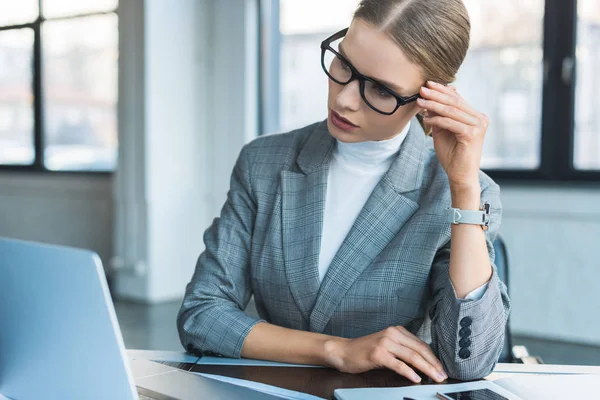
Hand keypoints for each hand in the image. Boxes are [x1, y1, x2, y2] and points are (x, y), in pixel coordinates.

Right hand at [325, 326, 447, 382]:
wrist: (344, 351)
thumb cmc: (365, 351)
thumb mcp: (386, 345)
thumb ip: (402, 349)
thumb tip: (423, 362)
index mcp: (396, 330)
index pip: (421, 344)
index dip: (433, 357)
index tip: (441, 368)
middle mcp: (392, 334)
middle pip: (419, 350)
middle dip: (433, 364)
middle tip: (442, 375)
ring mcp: (385, 343)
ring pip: (412, 357)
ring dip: (426, 369)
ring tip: (435, 377)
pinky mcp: (378, 354)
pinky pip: (398, 364)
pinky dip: (409, 372)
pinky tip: (416, 378)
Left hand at [417, 81, 488, 189]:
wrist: (460, 175)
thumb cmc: (452, 155)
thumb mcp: (442, 131)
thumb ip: (438, 116)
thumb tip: (427, 99)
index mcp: (476, 116)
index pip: (457, 99)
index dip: (442, 90)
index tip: (427, 84)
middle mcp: (480, 119)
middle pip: (454, 102)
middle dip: (436, 94)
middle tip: (422, 88)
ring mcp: (478, 126)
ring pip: (451, 111)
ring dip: (433, 105)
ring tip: (420, 101)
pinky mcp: (472, 135)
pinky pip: (450, 123)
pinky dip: (437, 119)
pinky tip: (426, 118)